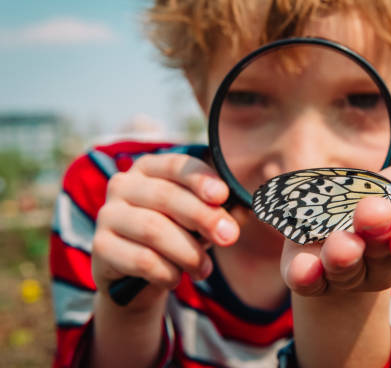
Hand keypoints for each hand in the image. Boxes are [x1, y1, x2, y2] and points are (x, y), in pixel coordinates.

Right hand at [91, 153, 239, 309]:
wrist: (138, 276)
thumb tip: (239, 216)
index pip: (177, 165)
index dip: (200, 179)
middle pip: (167, 197)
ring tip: (204, 269)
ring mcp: (108, 214)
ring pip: (154, 229)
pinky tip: (175, 278)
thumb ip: (216, 212)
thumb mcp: (198, 220)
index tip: (222, 196)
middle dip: (203, 218)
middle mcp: (123, 184)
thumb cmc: (176, 236)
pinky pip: (140, 259)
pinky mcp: (100, 246)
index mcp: (150, 168)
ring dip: (187, 252)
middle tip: (229, 238)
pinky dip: (166, 272)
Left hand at [281, 137, 390, 295]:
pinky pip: (306, 277)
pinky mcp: (309, 269)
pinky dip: (304, 273)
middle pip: (381, 250)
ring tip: (341, 244)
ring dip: (343, 255)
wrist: (342, 226)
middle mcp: (380, 257)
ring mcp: (344, 267)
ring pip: (345, 266)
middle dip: (378, 234)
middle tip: (373, 215)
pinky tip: (301, 267)